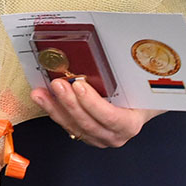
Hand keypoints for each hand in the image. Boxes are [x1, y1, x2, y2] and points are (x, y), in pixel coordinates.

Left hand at [30, 78, 159, 147]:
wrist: (143, 105)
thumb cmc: (142, 95)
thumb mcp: (141, 85)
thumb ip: (129, 73)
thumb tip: (115, 48)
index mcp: (130, 123)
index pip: (110, 117)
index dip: (93, 103)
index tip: (79, 86)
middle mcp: (114, 135)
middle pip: (88, 122)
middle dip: (69, 102)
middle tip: (57, 84)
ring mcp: (99, 137)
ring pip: (74, 126)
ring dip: (55, 108)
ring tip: (41, 93)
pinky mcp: (86, 134)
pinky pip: (68, 125)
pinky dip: (54, 111)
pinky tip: (43, 99)